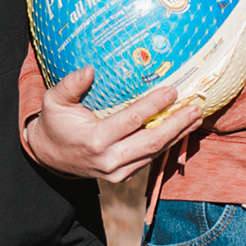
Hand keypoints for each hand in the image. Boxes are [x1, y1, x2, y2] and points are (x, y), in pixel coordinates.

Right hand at [25, 67, 201, 184]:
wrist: (50, 157)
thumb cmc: (54, 123)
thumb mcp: (54, 101)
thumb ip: (70, 85)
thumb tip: (90, 69)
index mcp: (94, 140)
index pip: (131, 121)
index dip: (154, 106)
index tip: (172, 90)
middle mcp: (109, 159)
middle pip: (152, 141)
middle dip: (177, 123)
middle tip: (195, 106)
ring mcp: (118, 172)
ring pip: (156, 152)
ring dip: (178, 133)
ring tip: (195, 116)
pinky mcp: (124, 176)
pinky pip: (150, 158)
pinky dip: (168, 143)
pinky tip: (180, 129)